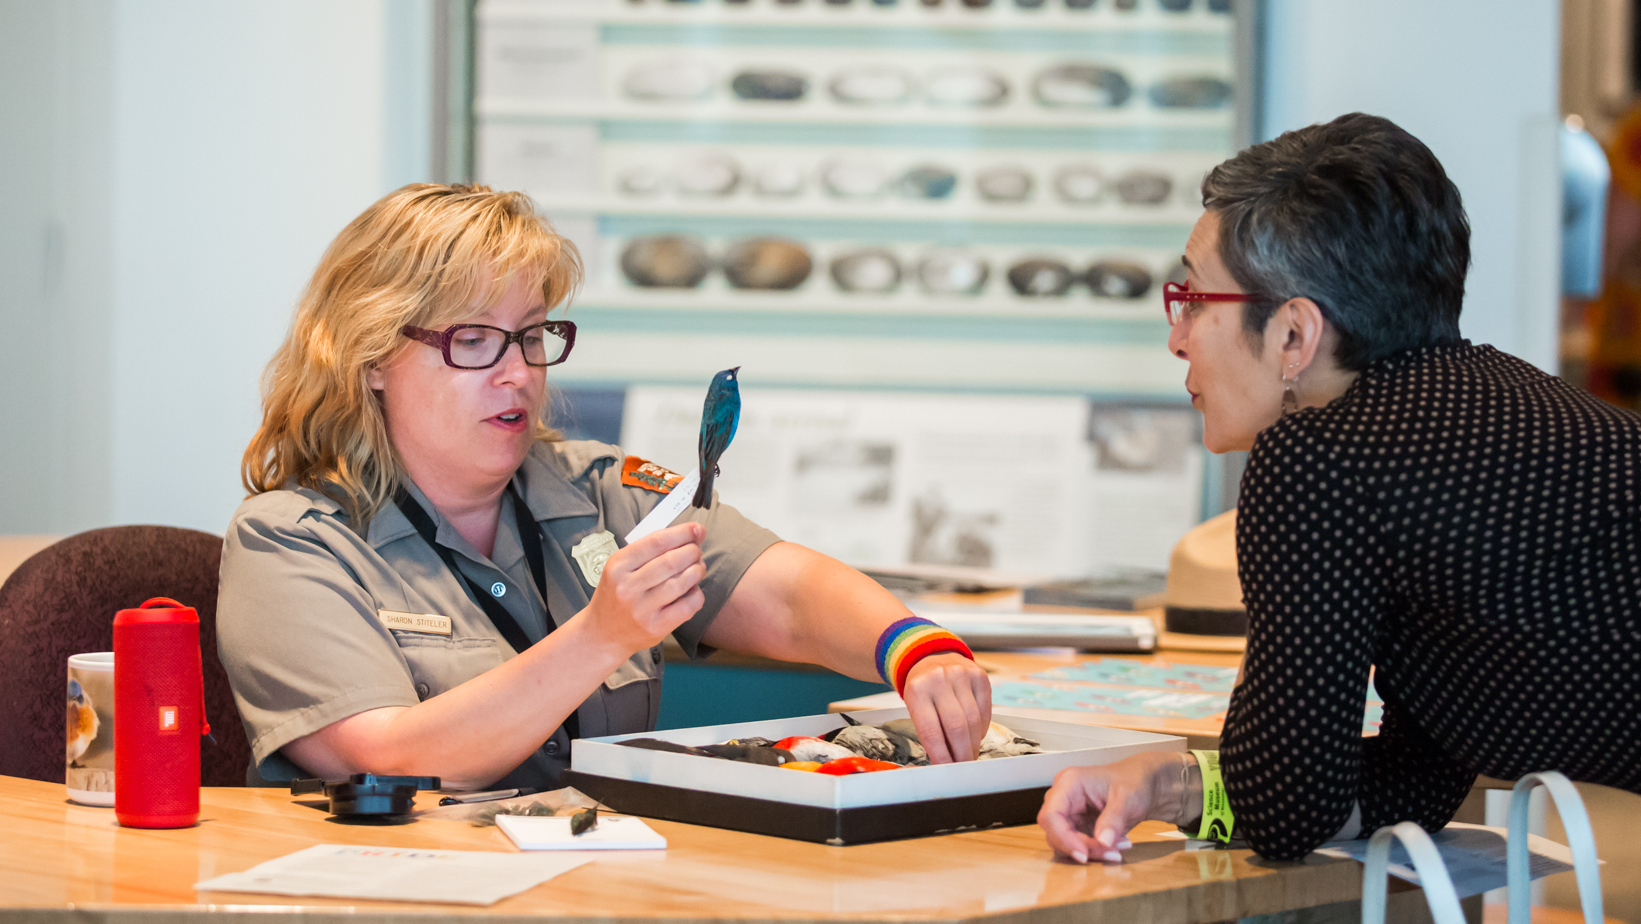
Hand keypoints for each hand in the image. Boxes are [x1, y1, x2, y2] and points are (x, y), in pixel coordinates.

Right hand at [581, 522, 705, 653]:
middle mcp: (627, 587)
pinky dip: (697, 594)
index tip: (697, 529)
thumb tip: (690, 533)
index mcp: (618, 566)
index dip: (682, 533)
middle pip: (671, 561)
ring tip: (698, 567)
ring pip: (681, 582)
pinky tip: (694, 589)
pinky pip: (687, 606)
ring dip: (697, 570)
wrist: (602, 634)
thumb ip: (648, 550)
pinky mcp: (655, 627)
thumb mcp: (620, 568)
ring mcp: (641, 609)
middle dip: (692, 551)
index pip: (656, 541)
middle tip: (697, 551)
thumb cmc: (616, 595)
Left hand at [901, 653, 991, 762]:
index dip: (941, 756)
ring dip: (973, 743)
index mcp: (917, 690)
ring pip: (974, 721)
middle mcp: (939, 679)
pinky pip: (985, 710)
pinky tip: (976, 735)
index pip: (931, 732)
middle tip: (963, 766)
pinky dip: (982, 728)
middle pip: (957, 728)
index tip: (947, 770)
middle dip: (962, 753)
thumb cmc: (922, 688)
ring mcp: (961, 675)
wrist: (930, 657)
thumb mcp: (915, 706)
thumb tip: (945, 762)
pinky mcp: (979, 675)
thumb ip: (929, 731)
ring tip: (969, 753)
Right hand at [1037, 750, 1189, 863]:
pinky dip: (1095, 850)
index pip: (1051, 815)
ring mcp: (1069, 811)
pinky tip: (1115, 846)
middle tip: (1111, 853)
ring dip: (1090, 851)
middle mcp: (1064, 797)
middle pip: (1056, 832)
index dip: (1063, 838)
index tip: (1084, 854)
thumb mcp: (1128, 799)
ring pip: (1065, 842)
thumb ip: (1114, 820)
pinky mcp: (1077, 824)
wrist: (1144, 784)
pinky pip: (1077, 844)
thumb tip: (1103, 842)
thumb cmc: (1134, 781)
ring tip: (1118, 848)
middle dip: (1082, 847)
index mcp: (1069, 783)